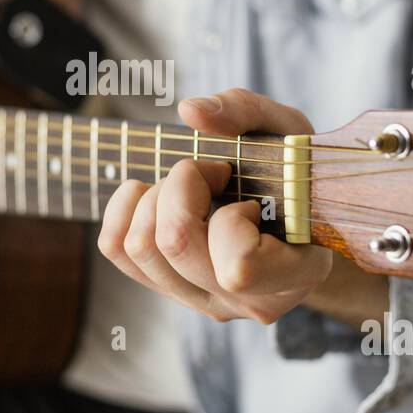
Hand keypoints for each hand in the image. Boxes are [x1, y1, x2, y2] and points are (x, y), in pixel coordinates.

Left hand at [97, 88, 335, 323]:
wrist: (296, 213)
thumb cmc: (295, 172)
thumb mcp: (287, 130)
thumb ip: (247, 112)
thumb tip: (191, 111)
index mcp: (296, 273)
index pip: (239, 266)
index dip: (233, 217)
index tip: (250, 198)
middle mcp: (248, 301)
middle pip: (176, 244)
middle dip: (183, 186)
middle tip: (213, 174)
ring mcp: (204, 301)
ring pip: (140, 248)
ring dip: (156, 197)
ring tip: (189, 187)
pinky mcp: (169, 290)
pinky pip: (116, 249)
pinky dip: (125, 208)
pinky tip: (157, 196)